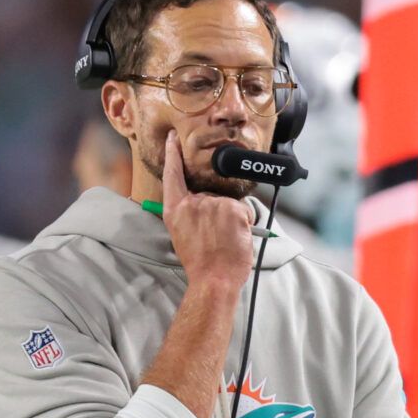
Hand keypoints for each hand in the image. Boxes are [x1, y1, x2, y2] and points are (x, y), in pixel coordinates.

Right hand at [161, 132, 253, 292]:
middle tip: (215, 237)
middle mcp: (193, 203)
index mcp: (175, 210)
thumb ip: (188, 214)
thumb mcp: (182, 235)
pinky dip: (244, 225)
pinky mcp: (234, 209)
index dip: (173, 155)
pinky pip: (244, 212)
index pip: (173, 176)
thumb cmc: (200, 264)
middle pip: (210, 195)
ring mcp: (214, 204)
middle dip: (218, 212)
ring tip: (225, 241)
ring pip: (229, 204)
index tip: (174, 138)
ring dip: (232, 220)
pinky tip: (235, 238)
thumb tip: (202, 205)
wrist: (214, 280)